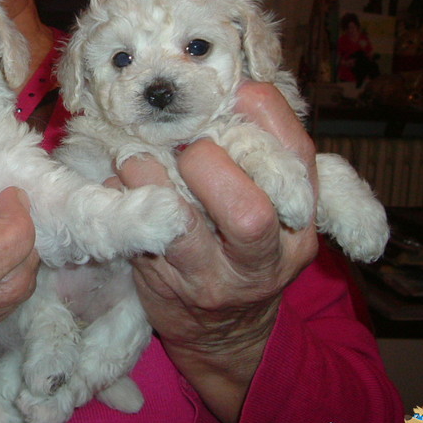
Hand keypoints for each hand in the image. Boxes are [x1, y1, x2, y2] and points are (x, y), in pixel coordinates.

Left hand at [115, 82, 319, 422]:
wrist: (224, 334)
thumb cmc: (245, 253)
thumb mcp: (276, 211)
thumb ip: (263, 158)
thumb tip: (232, 88)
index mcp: (301, 223)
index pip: (298, 160)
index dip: (265, 115)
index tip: (233, 89)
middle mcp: (266, 258)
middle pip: (249, 211)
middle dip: (206, 161)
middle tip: (184, 146)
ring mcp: (214, 279)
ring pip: (183, 225)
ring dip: (150, 174)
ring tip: (137, 157)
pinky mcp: (169, 289)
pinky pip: (138, 232)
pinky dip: (122, 196)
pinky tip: (120, 184)